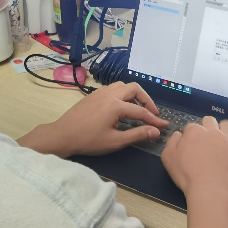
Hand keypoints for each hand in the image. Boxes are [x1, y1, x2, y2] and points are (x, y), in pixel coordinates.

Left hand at [20, 82, 167, 157]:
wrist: (63, 135)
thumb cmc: (88, 140)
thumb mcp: (115, 141)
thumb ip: (137, 135)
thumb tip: (155, 132)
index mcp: (115, 105)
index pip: (141, 111)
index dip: (154, 120)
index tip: (164, 126)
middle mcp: (109, 94)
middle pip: (134, 89)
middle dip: (147, 100)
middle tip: (152, 114)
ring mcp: (100, 92)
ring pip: (122, 86)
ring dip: (134, 94)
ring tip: (139, 108)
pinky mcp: (93, 95)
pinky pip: (113, 88)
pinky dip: (123, 94)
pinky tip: (122, 107)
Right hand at [161, 116, 227, 201]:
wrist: (210, 190)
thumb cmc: (187, 176)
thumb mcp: (168, 158)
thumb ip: (172, 142)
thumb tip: (180, 134)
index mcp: (194, 131)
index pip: (192, 127)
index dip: (191, 136)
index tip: (192, 146)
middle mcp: (212, 131)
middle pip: (209, 121)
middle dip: (207, 127)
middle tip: (206, 142)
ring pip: (227, 125)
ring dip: (223, 129)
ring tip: (222, 141)